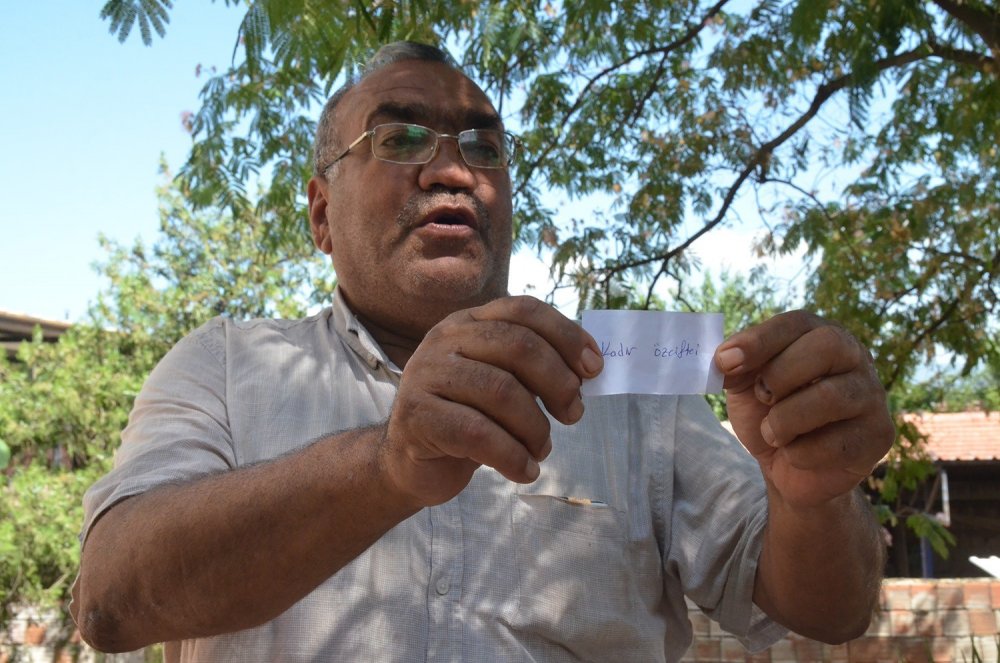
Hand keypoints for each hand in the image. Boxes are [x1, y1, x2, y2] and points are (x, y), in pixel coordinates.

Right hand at [379, 296, 603, 506]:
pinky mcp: (416, 416)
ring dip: (536, 427)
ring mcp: (426, 375)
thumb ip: (536, 370)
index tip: (594, 369)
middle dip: (558, 382)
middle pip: (517, 345)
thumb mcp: (503, 385)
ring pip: (502, 392)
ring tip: (541, 449)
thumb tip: (589, 369)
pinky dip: (513, 457)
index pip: (524, 310)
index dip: (566, 335)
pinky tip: (524, 471)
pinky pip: (478, 433)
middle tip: (573, 414)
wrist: (411, 462)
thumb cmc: (467, 419)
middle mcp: (444, 339)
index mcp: (468, 322)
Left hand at [714, 311, 892, 507]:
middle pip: (828, 345)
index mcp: (820, 335)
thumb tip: (724, 360)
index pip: (797, 322)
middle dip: (781, 373)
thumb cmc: (769, 414)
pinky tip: (794, 454)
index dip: (759, 339)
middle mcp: (855, 358)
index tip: (724, 361)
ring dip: (785, 419)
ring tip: (771, 433)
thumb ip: (735, 368)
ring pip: (831, 396)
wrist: (788, 468)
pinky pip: (837, 443)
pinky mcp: (879, 435)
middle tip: (762, 396)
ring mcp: (872, 395)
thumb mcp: (745, 386)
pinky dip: (800, 453)